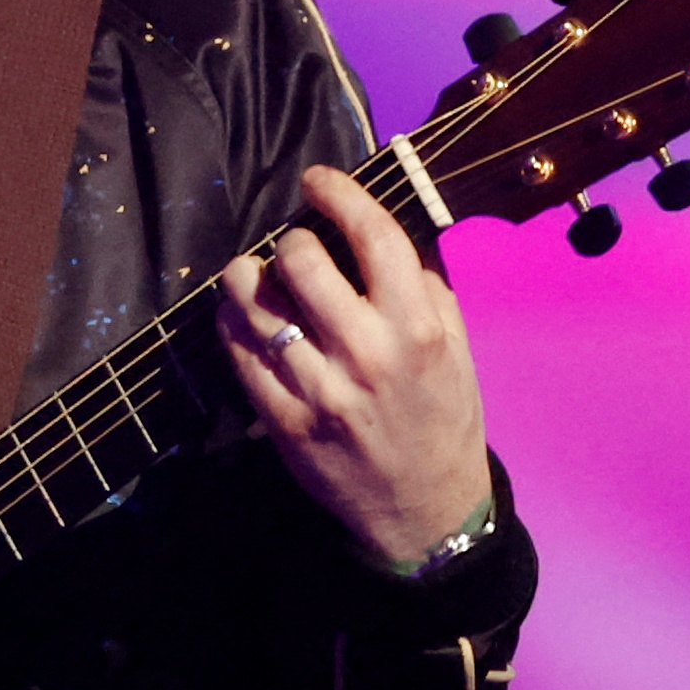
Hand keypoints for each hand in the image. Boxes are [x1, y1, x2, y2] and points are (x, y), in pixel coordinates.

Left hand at [216, 165, 500, 569]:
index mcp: (417, 328)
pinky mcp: (285, 422)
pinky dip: (233, 324)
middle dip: (290, 241)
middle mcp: (368, 354)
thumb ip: (426, 284)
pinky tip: (243, 317)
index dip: (338, 194)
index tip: (317, 180)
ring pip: (259, 305)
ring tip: (253, 275)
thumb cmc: (443, 417)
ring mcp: (321, 390)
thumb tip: (393, 221)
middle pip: (301, 261)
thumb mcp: (456, 346)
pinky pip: (240, 354)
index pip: (372, 236)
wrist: (426, 509)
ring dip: (248, 278)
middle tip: (293, 249)